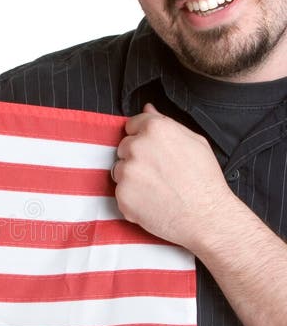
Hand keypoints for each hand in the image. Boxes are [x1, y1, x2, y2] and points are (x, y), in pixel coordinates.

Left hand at [112, 103, 233, 252]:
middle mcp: (137, 147)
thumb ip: (166, 123)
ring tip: (156, 189)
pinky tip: (152, 202)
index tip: (152, 151)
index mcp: (155, 129)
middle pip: (123, 148)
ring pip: (119, 170)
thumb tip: (148, 108)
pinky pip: (120, 193)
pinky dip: (132, 199)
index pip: (132, 125)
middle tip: (158, 173)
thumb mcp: (195, 141)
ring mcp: (127, 172)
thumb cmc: (205, 180)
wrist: (207, 217)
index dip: (142, 138)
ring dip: (131, 178)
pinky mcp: (122, 196)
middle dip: (136, 158)